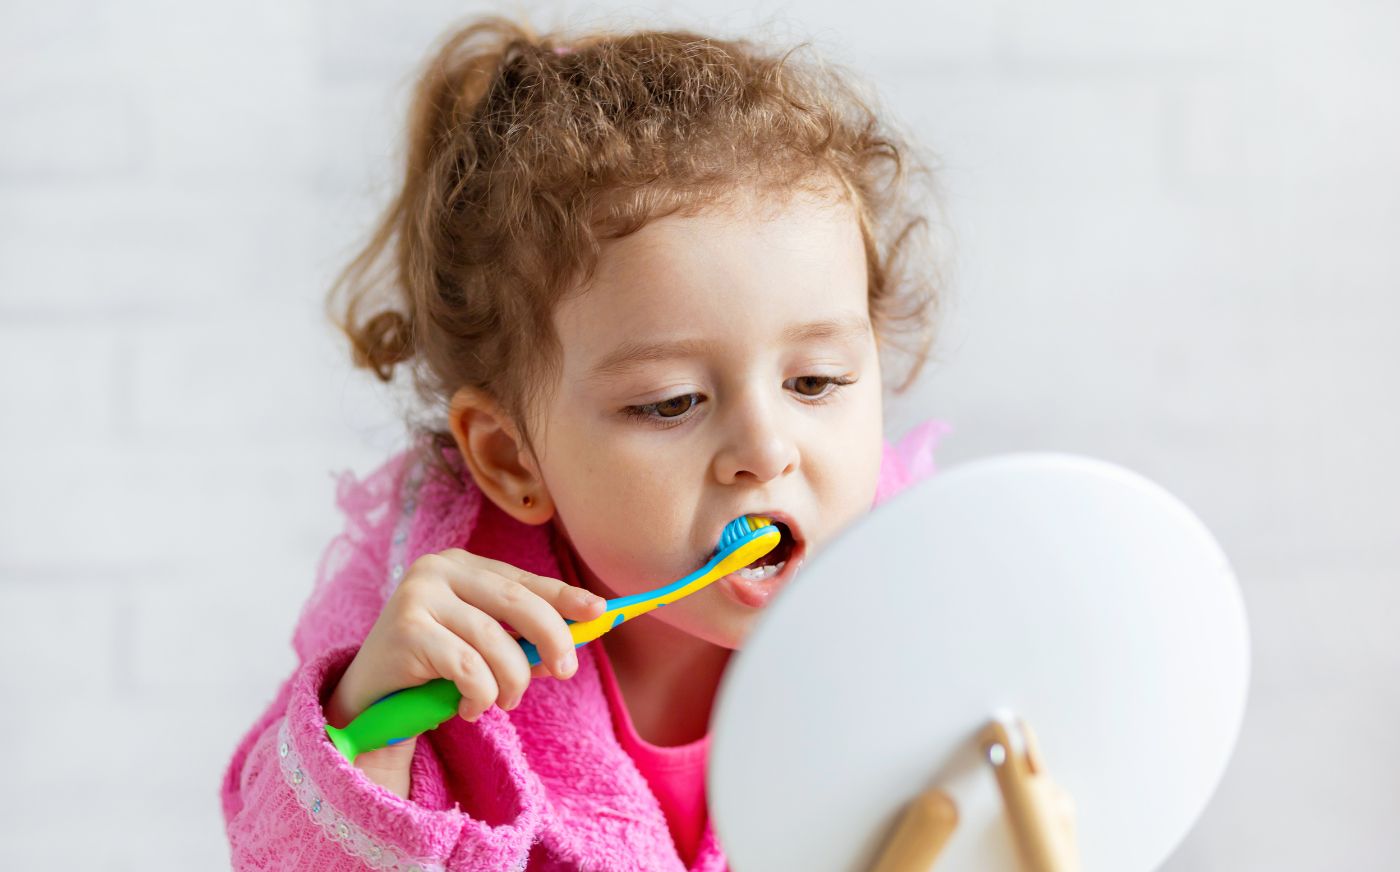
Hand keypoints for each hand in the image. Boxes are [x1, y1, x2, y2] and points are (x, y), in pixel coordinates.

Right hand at [323, 548, 607, 797]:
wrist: (369, 700)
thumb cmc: (433, 670)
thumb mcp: (482, 648)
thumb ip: (521, 639)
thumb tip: (572, 644)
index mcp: (462, 565)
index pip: (524, 580)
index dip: (564, 596)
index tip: (599, 612)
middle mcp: (438, 570)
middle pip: (517, 601)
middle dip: (552, 638)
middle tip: (565, 671)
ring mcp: (418, 596)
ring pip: (495, 643)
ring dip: (510, 683)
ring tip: (503, 701)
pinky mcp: (405, 630)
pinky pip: (468, 668)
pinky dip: (480, 695)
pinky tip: (469, 708)